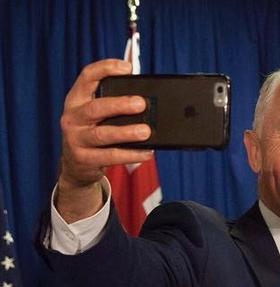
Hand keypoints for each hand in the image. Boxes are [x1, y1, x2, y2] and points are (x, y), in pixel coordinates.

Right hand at [56, 59, 152, 221]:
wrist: (76, 165)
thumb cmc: (95, 131)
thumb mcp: (99, 114)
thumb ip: (117, 101)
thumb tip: (147, 94)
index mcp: (76, 99)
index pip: (87, 77)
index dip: (106, 68)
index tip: (128, 67)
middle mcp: (73, 117)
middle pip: (95, 108)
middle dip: (119, 105)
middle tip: (141, 104)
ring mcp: (76, 139)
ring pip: (102, 134)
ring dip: (126, 132)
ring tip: (146, 131)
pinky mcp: (84, 159)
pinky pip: (110, 156)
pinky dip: (130, 154)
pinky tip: (146, 152)